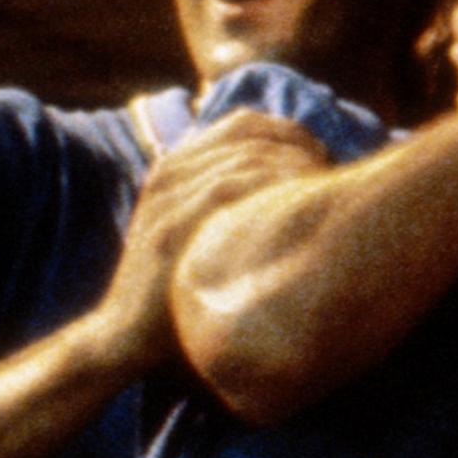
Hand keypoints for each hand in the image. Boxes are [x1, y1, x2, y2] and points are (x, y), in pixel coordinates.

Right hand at [95, 109, 328, 372]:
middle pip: (249, 136)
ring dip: (291, 168)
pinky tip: (295, 208)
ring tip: (321, 192)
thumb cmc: (185, 281)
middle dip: (298, 148)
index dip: (291, 133)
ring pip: (243, 159)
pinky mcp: (168, 229)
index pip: (245, 122)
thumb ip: (240, 197)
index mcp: (179, 166)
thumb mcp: (210, 228)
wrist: (127, 335)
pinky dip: (267, 190)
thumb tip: (308, 177)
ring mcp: (166, 199)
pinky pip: (225, 190)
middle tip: (330, 175)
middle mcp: (168, 174)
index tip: (325, 158)